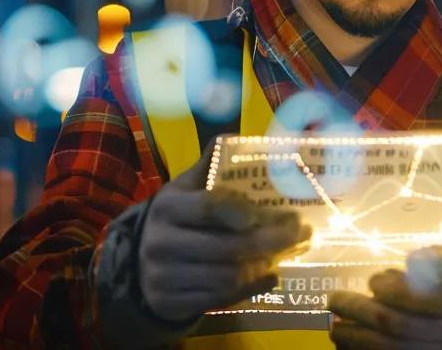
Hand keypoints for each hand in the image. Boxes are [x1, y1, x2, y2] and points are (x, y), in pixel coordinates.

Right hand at [136, 154, 311, 323]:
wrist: (140, 265)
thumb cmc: (176, 220)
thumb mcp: (185, 191)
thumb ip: (210, 167)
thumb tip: (233, 138)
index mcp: (168, 207)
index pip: (210, 207)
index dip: (244, 210)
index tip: (279, 212)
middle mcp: (161, 241)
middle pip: (227, 247)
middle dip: (272, 242)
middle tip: (302, 234)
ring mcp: (163, 276)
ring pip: (227, 277)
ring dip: (264, 266)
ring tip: (288, 253)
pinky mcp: (170, 303)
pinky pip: (220, 299)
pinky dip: (251, 288)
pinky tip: (270, 275)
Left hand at [327, 247, 441, 349]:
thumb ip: (438, 257)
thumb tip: (403, 264)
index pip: (424, 300)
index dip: (390, 291)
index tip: (373, 281)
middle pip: (402, 330)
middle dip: (361, 314)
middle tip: (335, 301)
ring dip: (359, 342)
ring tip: (336, 327)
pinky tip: (353, 347)